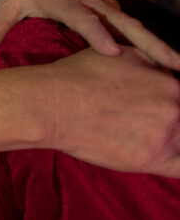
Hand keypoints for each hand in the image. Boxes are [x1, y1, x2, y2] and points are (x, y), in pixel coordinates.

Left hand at [0, 0, 179, 69]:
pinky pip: (131, 24)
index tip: (114, 53)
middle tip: (173, 67)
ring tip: (176, 69)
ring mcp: (105, 2)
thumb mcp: (9, 3)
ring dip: (156, 45)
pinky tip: (163, 62)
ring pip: (134, 25)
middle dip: (149, 44)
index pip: (85, 20)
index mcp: (66, 2)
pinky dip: (148, 40)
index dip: (98, 35)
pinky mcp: (110, 4)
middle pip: (124, 23)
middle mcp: (91, 1)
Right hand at [32, 47, 179, 176]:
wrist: (52, 105)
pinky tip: (164, 158)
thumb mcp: (124, 54)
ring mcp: (163, 139)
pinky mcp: (149, 162)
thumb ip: (157, 63)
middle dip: (171, 119)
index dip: (175, 101)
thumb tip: (172, 71)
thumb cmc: (81, 76)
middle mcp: (174, 111)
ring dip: (172, 138)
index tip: (161, 107)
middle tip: (146, 119)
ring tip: (146, 134)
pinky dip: (178, 165)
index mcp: (172, 85)